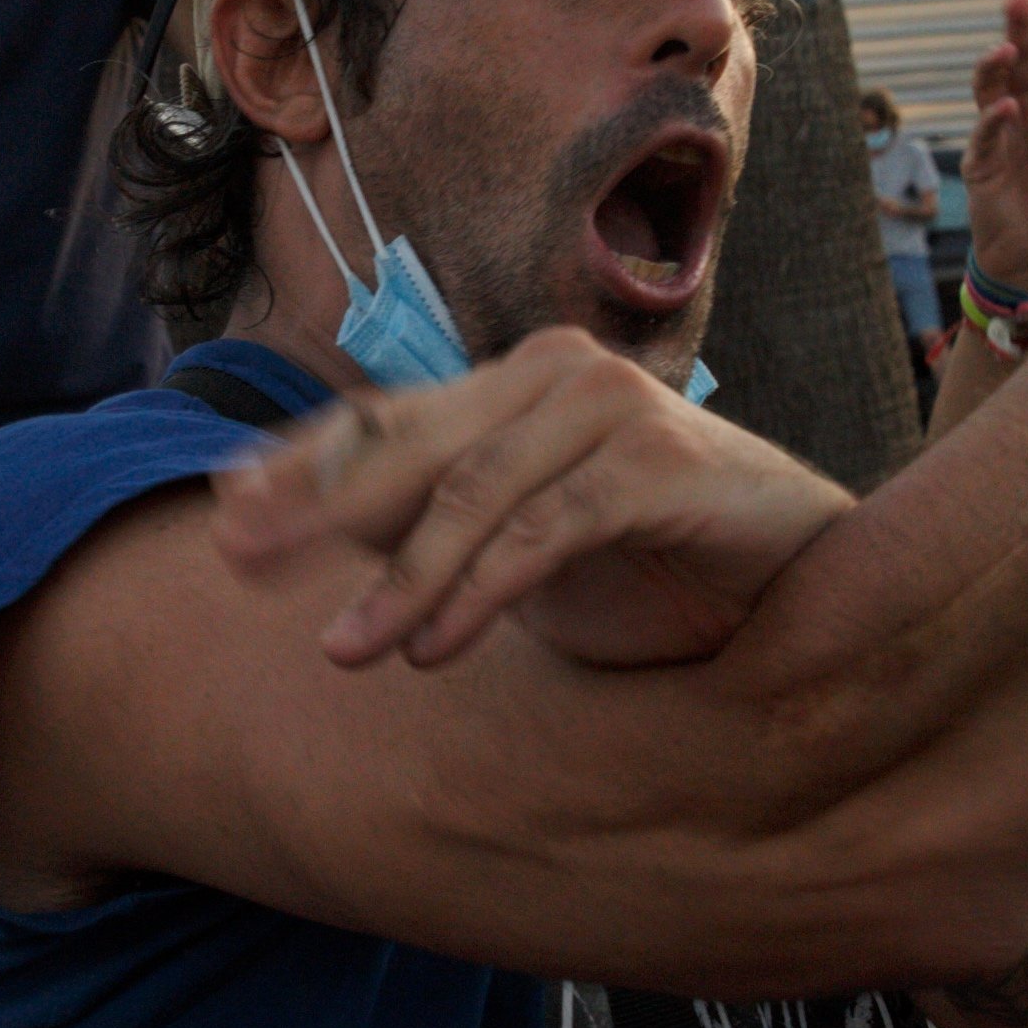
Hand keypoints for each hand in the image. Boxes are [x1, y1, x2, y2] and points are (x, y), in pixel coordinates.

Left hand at [212, 329, 852, 671]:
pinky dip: (482, 588)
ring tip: (345, 652)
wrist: (802, 587)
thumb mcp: (519, 550)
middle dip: (316, 505)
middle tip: (241, 561)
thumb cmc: (655, 568)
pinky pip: (549, 527)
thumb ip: (425, 528)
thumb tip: (288, 526)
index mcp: (512, 387)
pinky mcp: (664, 463)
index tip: (224, 518)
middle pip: (409, 443)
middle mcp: (555, 376)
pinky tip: (433, 649)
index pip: (383, 419)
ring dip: (402, 577)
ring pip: (473, 492)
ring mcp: (613, 408)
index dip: (299, 465)